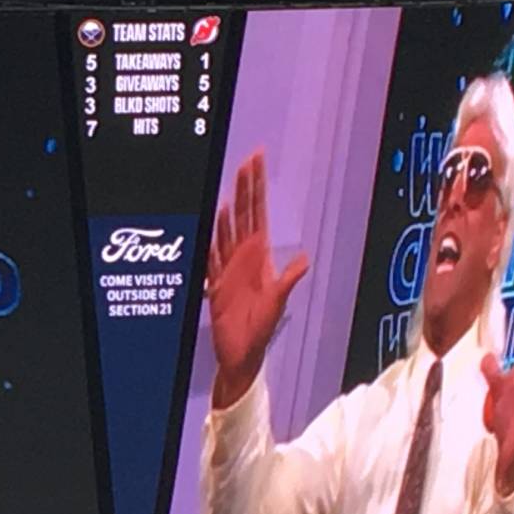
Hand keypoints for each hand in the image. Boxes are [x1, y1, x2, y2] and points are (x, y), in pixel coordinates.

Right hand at [207, 153, 308, 409]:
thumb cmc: (260, 330)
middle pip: (244, 214)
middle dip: (245, 187)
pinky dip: (209, 237)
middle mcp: (243, 256)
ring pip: (226, 229)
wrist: (239, 353)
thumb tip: (304, 259)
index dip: (257, 189)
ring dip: (228, 207)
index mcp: (259, 256)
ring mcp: (227, 266)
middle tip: (246, 160)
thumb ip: (287, 280)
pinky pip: (209, 254)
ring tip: (230, 182)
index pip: (258, 214)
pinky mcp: (213, 281)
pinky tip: (211, 218)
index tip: (257, 165)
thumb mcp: (276, 302)